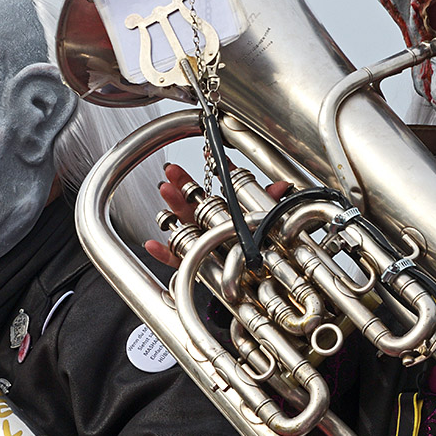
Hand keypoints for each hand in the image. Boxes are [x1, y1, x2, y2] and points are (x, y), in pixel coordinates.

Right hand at [143, 163, 290, 267]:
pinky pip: (172, 257)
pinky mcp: (188, 262)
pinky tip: (153, 244)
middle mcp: (204, 223)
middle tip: (172, 170)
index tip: (207, 154)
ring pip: (180, 222)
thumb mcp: (260, 223)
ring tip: (165, 192)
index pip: (212, 188)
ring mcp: (195, 240)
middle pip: (190, 200)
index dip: (211, 170)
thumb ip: (268, 205)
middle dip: (181, 184)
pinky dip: (161, 252)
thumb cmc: (247, 249)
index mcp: (220, 211)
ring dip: (171, 207)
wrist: (242, 281)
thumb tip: (282, 187)